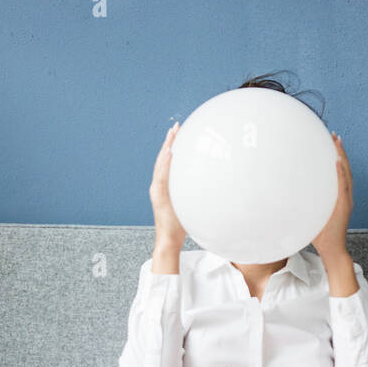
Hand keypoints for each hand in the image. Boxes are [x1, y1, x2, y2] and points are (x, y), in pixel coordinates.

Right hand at [149, 122, 185, 249]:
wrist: (169, 240)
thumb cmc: (181, 225)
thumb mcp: (190, 204)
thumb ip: (195, 193)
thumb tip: (211, 185)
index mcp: (165, 186)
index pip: (169, 162)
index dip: (173, 146)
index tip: (179, 132)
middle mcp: (158, 185)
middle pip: (163, 158)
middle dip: (169, 141)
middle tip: (176, 126)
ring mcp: (157, 190)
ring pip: (161, 164)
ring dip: (167, 148)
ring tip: (172, 134)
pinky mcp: (158, 196)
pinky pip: (162, 176)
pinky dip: (165, 163)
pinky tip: (170, 152)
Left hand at [312, 132, 352, 266]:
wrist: (332, 252)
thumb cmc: (320, 238)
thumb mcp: (309, 217)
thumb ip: (302, 207)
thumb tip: (283, 200)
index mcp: (337, 198)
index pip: (338, 174)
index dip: (336, 158)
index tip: (330, 143)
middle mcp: (344, 197)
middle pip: (344, 169)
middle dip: (339, 151)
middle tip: (333, 135)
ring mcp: (345, 201)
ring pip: (346, 173)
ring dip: (341, 157)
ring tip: (336, 142)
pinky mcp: (344, 207)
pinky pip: (343, 187)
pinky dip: (341, 173)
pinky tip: (337, 162)